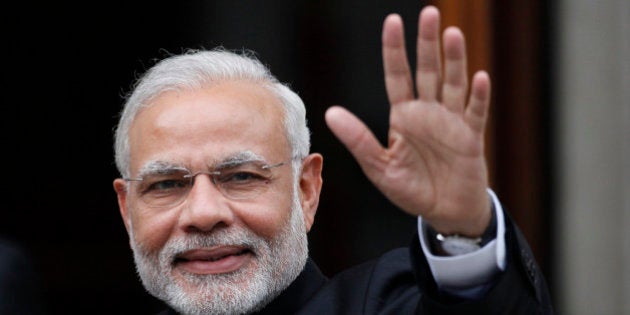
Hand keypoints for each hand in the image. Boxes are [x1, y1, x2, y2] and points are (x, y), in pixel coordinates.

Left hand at [325, 6, 491, 236]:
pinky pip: (475, 113)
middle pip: (428, 71)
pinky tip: (479, 77)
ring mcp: (451, 122)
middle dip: (427, 43)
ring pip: (453, 84)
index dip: (394, 50)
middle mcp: (428, 112)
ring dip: (454, 60)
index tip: (393, 21)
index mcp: (403, 116)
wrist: (444, 212)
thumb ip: (358, 139)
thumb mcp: (379, 167)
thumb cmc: (411, 189)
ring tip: (452, 34)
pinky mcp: (471, 137)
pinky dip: (478, 96)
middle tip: (429, 13)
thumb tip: (330, 113)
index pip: (397, 76)